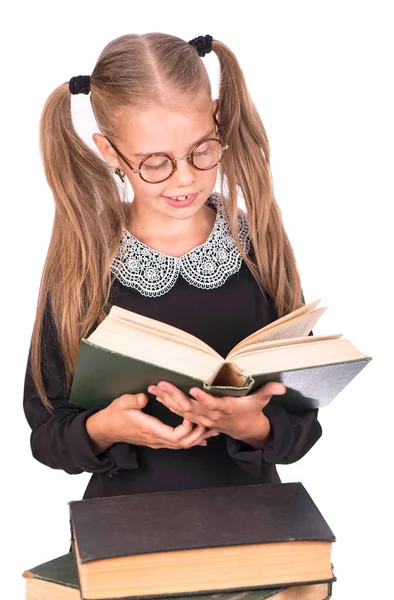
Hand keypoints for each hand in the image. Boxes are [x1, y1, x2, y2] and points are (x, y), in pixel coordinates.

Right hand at [86, 393, 219, 453]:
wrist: (107, 429)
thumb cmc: (115, 414)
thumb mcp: (122, 403)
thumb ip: (133, 401)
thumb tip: (144, 396)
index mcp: (149, 429)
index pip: (174, 436)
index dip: (186, 429)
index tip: (191, 417)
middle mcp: (155, 439)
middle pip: (182, 444)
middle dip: (198, 435)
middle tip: (211, 425)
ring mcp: (157, 441)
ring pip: (182, 445)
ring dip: (197, 438)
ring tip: (213, 430)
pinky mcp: (158, 439)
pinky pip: (177, 443)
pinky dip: (191, 440)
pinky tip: (202, 437)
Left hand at [148, 381, 286, 446]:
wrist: (245, 429)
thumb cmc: (250, 410)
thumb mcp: (260, 401)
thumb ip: (268, 392)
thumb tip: (281, 388)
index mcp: (225, 409)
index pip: (212, 404)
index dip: (203, 399)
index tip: (193, 390)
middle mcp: (210, 415)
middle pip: (191, 407)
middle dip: (176, 396)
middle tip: (162, 384)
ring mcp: (202, 419)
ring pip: (181, 410)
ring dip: (167, 399)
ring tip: (154, 388)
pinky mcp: (196, 419)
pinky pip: (179, 412)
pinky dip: (167, 404)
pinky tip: (156, 394)